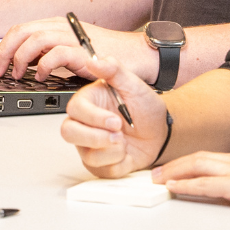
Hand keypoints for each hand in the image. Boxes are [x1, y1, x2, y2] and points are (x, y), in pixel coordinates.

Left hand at [0, 16, 153, 82]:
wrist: (139, 57)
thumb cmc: (109, 57)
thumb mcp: (73, 51)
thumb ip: (51, 52)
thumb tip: (27, 62)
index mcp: (58, 26)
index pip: (22, 28)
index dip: (5, 46)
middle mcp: (63, 28)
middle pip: (23, 30)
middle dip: (6, 51)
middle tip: (1, 71)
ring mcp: (74, 38)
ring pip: (36, 38)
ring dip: (22, 57)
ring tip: (19, 74)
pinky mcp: (85, 51)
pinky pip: (58, 52)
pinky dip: (45, 64)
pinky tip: (41, 76)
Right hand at [58, 54, 168, 177]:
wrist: (161, 132)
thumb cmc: (145, 108)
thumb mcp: (134, 85)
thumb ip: (114, 71)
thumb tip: (94, 60)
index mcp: (88, 103)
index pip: (75, 110)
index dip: (94, 118)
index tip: (116, 121)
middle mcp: (83, 124)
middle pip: (69, 132)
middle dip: (95, 137)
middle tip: (119, 136)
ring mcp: (88, 145)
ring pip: (87, 154)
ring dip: (112, 150)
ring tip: (126, 142)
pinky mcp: (98, 164)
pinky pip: (102, 169)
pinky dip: (119, 163)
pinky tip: (127, 152)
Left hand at [152, 152, 229, 229]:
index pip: (214, 158)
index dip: (191, 163)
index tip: (175, 169)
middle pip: (202, 157)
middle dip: (176, 164)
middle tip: (156, 173)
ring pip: (200, 165)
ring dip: (175, 172)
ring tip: (159, 179)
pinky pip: (208, 184)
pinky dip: (188, 185)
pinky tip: (174, 188)